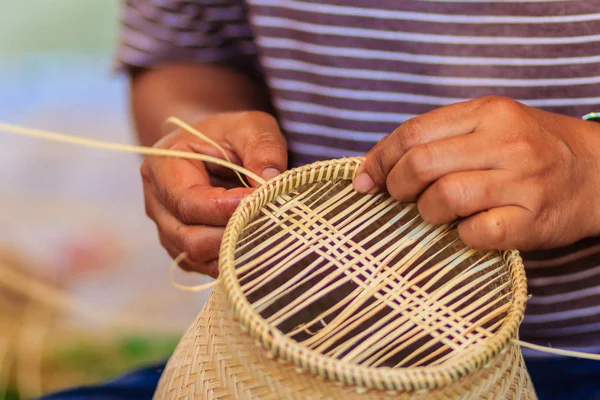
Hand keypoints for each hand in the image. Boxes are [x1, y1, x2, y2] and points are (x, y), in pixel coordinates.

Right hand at [140, 111, 286, 276]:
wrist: (211, 147)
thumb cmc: (228, 135)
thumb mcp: (250, 127)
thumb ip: (262, 148)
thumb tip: (271, 182)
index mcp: (162, 167)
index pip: (189, 202)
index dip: (227, 209)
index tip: (262, 201)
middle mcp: (157, 204)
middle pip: (190, 238)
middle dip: (232, 235)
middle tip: (269, 222)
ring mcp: (167, 230)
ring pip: (197, 257)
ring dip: (234, 251)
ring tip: (266, 234)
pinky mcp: (183, 248)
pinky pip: (205, 266)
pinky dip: (232, 261)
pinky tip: (257, 245)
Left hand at [354, 96, 599, 250]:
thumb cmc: (533, 149)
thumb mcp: (491, 125)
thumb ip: (440, 137)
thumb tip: (376, 165)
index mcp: (488, 112)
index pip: (413, 132)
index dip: (379, 159)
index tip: (364, 179)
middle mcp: (505, 141)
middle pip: (421, 165)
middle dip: (396, 187)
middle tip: (399, 198)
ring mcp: (522, 181)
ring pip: (443, 198)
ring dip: (427, 212)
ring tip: (437, 213)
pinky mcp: (533, 220)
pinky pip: (474, 233)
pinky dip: (460, 236)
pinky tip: (468, 230)